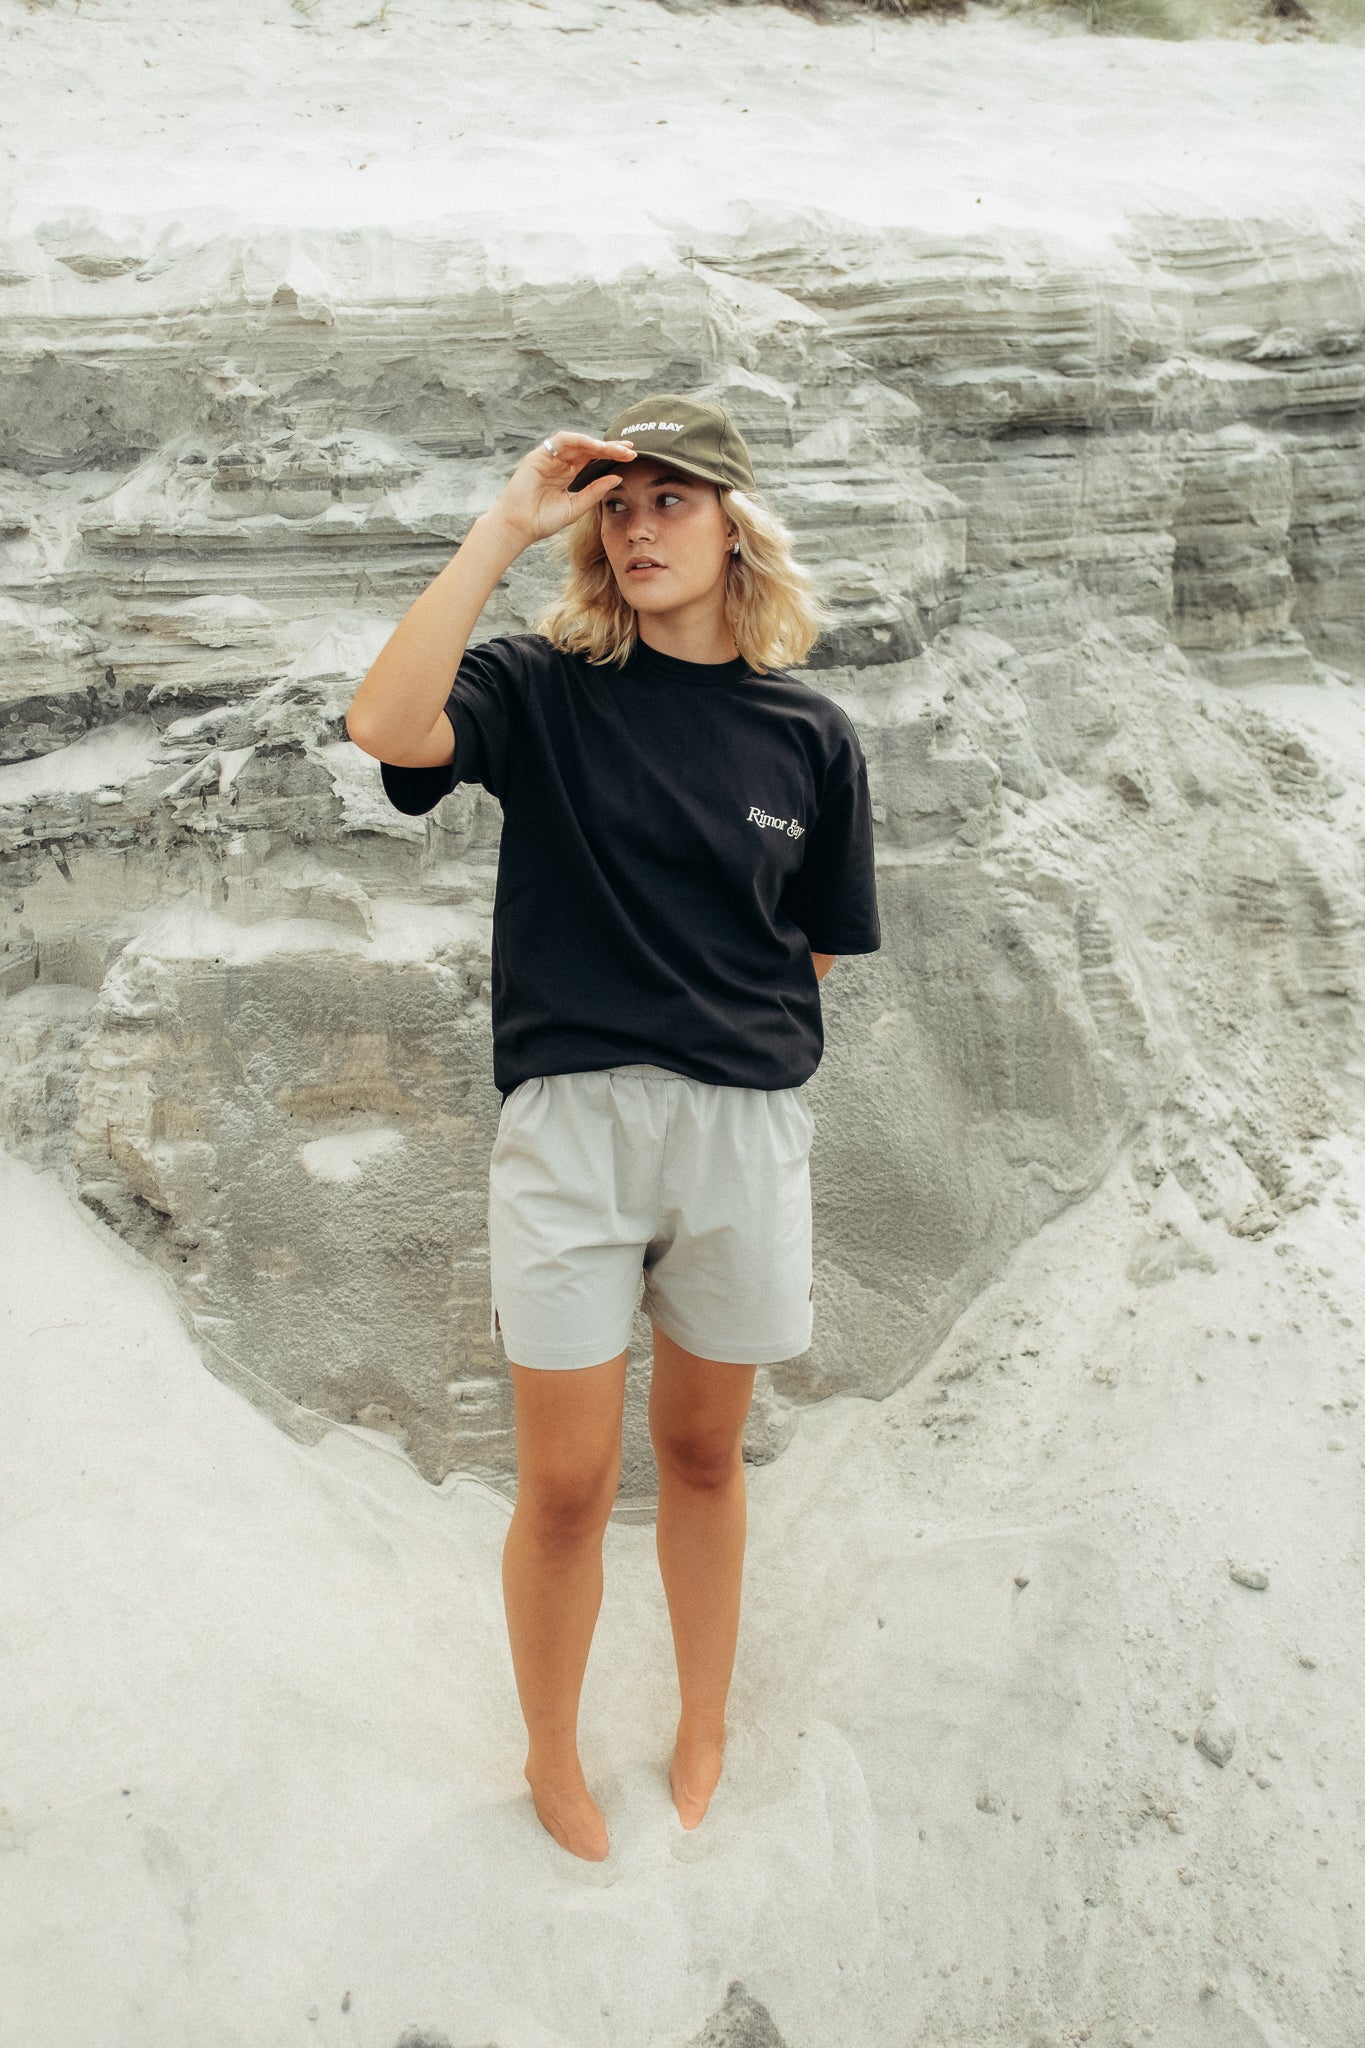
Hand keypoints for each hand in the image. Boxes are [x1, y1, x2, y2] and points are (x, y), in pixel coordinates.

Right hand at [487, 433, 636, 546]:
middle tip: (631, 449)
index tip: (631, 456)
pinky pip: (562, 440)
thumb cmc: (542, 521)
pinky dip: (580, 441)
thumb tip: (617, 477)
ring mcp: (549, 457)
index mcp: (567, 475)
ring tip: (617, 449)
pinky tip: (596, 447)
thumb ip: (594, 492)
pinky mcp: (539, 455)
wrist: (518, 527)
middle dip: (610, 448)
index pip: (593, 460)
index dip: (612, 457)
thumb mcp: (576, 507)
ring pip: (578, 442)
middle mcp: (559, 463)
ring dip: (598, 444)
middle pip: (588, 449)